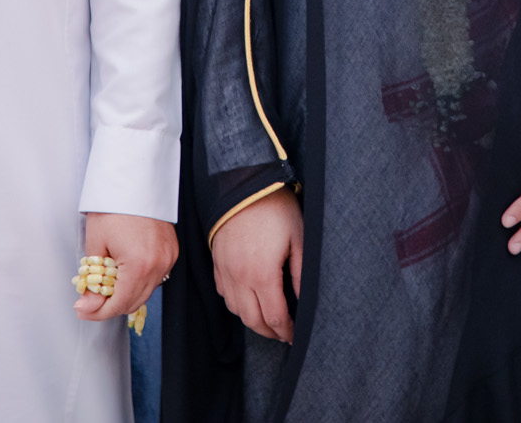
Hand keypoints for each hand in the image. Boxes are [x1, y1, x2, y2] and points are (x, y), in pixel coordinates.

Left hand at [75, 213, 176, 323]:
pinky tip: (122, 274)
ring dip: (125, 294)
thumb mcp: (96, 245)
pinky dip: (138, 281)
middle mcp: (160, 264)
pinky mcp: (172, 251)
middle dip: (110, 306)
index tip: (83, 311)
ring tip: (104, 286)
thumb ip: (92, 281)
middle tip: (89, 302)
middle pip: (135, 302)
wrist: (134, 180)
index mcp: (140, 264)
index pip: (119, 304)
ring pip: (146, 291)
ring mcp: (169, 257)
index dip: (98, 312)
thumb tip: (87, 305)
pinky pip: (155, 277)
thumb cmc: (114, 207)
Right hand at [209, 188, 303, 342]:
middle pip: (252, 320)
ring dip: (252, 320)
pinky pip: (224, 293)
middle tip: (283, 333)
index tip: (294, 335)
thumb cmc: (275, 208)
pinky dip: (236, 303)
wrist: (243, 184)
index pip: (274, 316)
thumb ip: (301, 274)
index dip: (286, 331)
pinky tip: (248, 299)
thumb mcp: (298, 239)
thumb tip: (304, 301)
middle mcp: (239, 277)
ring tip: (268, 319)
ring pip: (235, 310)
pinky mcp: (217, 261)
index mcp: (262, 274)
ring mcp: (225, 270)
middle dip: (269, 332)